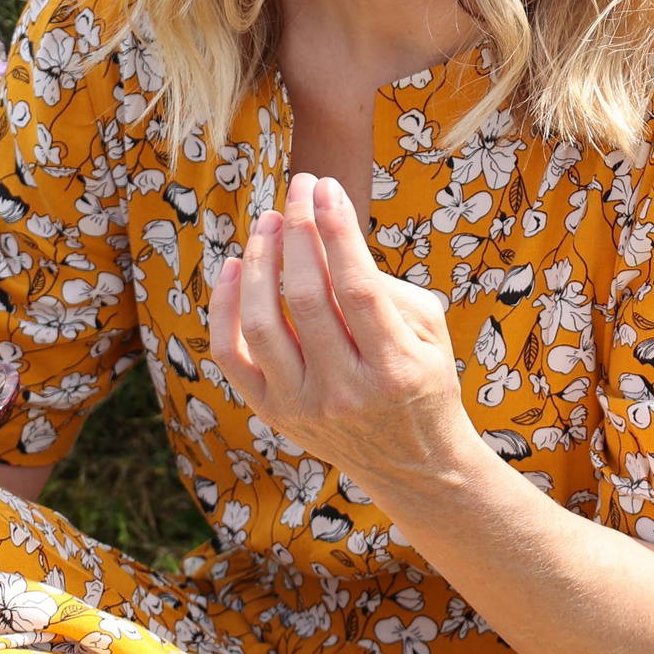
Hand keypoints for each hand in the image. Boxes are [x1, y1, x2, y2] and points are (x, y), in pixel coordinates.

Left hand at [210, 174, 474, 502]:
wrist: (413, 466)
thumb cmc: (424, 381)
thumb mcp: (429, 331)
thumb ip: (384, 286)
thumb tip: (327, 238)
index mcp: (394, 369)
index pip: (357, 287)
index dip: (338, 230)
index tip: (326, 187)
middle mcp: (344, 393)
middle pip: (306, 298)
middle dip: (299, 230)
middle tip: (298, 188)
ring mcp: (302, 407)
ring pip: (262, 324)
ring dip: (260, 261)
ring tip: (268, 220)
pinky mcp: (272, 413)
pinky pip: (231, 356)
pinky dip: (225, 307)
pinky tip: (234, 265)